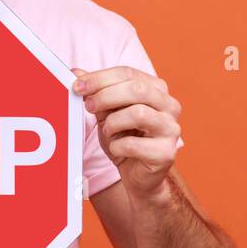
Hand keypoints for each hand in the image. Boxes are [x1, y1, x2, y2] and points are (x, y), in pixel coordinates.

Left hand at [71, 65, 181, 200]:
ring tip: (108, 131)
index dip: (99, 78)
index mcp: (156, 89)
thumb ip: (95, 92)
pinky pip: (134, 144)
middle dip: (105, 96)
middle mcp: (169, 105)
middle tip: (88, 106)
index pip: (127, 73)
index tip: (77, 85)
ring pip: (138, 113)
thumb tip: (75, 72)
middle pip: (137, 89)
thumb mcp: (106, 112)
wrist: (138, 175)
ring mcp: (171, 129)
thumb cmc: (124, 139)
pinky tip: (118, 149)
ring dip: (113, 122)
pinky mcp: (166, 153)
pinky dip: (117, 146)